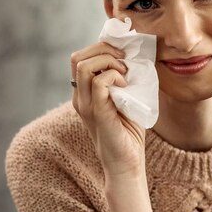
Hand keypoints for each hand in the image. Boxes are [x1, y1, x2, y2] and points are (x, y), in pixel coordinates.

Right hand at [70, 38, 145, 178]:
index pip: (80, 58)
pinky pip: (98, 82)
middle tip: (124, 59)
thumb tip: (135, 55)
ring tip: (125, 72)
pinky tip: (126, 86)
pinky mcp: (97, 112)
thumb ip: (122, 80)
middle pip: (77, 57)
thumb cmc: (129, 132)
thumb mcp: (125, 99)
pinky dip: (114, 76)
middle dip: (103, 49)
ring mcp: (85, 105)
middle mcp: (79, 97)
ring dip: (108, 61)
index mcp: (84, 93)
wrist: (127, 163)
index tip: (122, 53)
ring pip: (83, 65)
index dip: (100, 48)